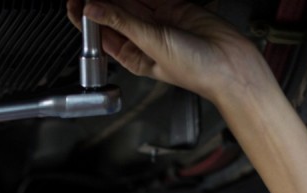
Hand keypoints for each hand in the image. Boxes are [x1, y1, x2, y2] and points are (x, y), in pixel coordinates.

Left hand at [66, 0, 275, 105]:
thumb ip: (122, 23)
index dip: (86, 19)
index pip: (102, 34)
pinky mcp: (174, 8)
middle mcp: (144, 39)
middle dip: (99, 1)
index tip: (74, 3)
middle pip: (113, 14)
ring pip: (130, 1)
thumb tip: (93, 9)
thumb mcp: (151, 45)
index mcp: (133, 56)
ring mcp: (159, 22)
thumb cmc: (197, 72)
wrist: (232, 65)